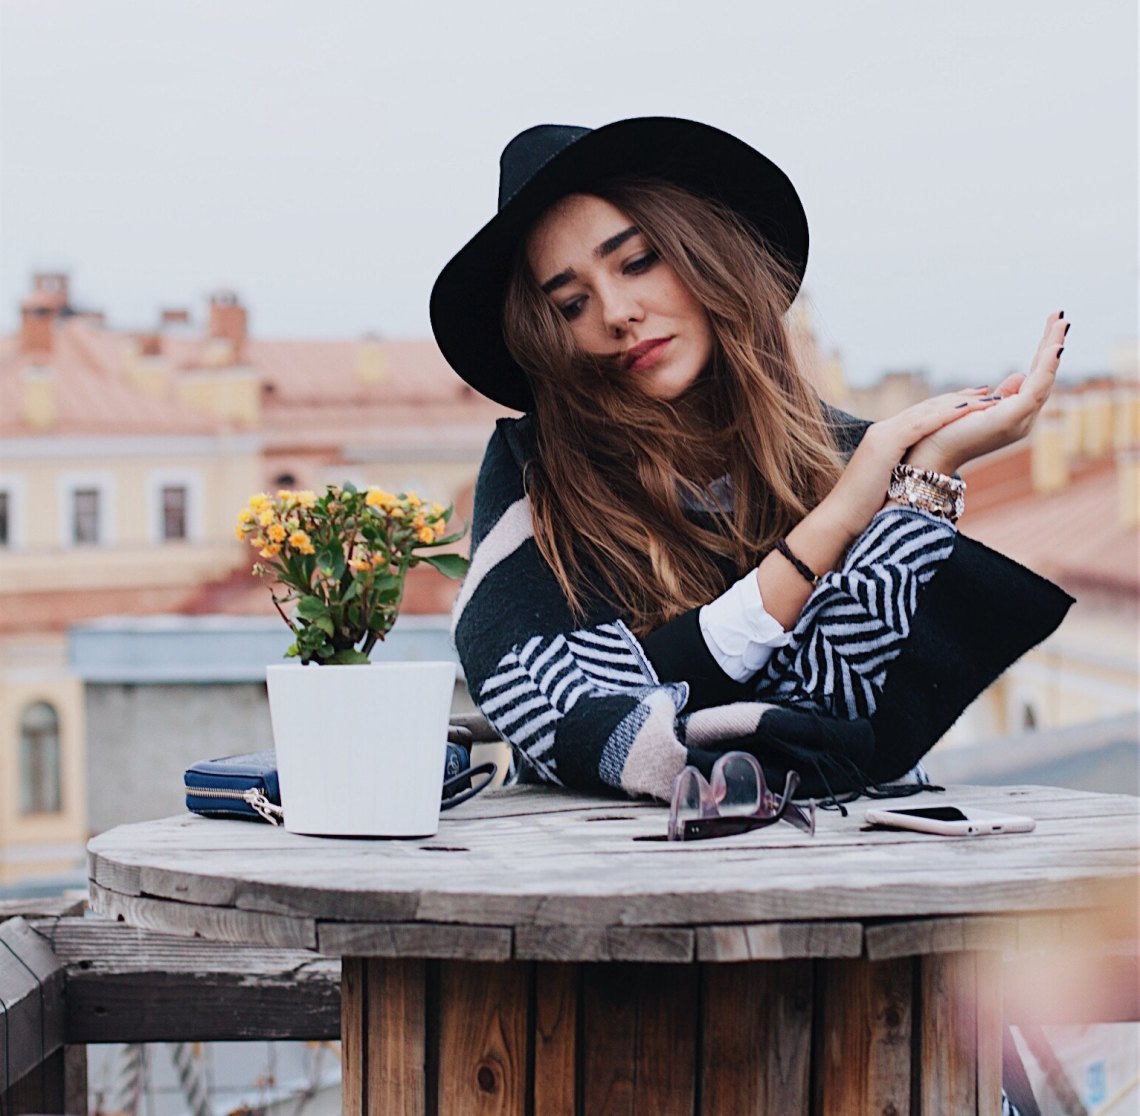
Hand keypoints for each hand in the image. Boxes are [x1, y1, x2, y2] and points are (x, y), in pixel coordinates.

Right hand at [817, 389, 1001, 540]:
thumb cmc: (861, 510)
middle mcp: (883, 430)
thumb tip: (921, 480)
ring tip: (986, 398)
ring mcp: (883, 435)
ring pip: (927, 411)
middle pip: (926, 408)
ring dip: (959, 403)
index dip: (947, 408)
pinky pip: (922, 424)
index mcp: (883, 439)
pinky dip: (946, 415)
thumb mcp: (887, 484)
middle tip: (986, 391)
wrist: (839, 518)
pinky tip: (967, 410)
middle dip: (958, 398)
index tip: (971, 403)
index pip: (920, 416)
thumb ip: (903, 473)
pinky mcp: (886, 443)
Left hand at [904, 311, 1067, 474]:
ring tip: (1061, 323)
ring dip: (1053, 350)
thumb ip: (1002, 394)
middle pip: (1044, 376)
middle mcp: (1023, 419)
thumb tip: (1020, 375)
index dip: (1044, 353)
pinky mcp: (1010, 419)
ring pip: (1043, 380)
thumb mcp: (979, 405)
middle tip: (1061, 316)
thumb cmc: (948, 431)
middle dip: (1053, 345)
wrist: (931, 454)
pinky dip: (1045, 368)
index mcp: (1015, 414)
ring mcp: (1019, 420)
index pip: (1034, 378)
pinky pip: (1034, 389)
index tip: (1051, 326)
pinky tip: (1053, 348)